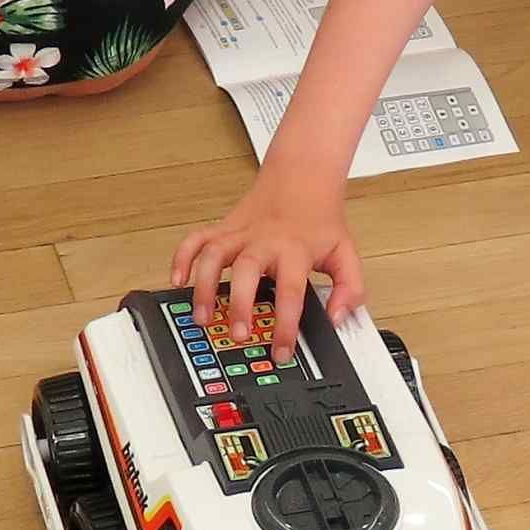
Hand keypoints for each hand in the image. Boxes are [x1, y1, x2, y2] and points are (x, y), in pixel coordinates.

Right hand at [171, 170, 362, 364]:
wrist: (302, 178)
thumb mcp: (346, 254)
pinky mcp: (223, 228)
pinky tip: (179, 280)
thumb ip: (350, 289)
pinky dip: (183, 258)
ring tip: (203, 317)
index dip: (286, 326)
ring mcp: (239, 233)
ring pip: (214, 255)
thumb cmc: (320, 219)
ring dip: (204, 286)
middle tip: (238, 334)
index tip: (282, 351)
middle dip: (239, 304)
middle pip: (246, 271)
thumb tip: (337, 317)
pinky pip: (196, 239)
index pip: (290, 293)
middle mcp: (263, 241)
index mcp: (294, 250)